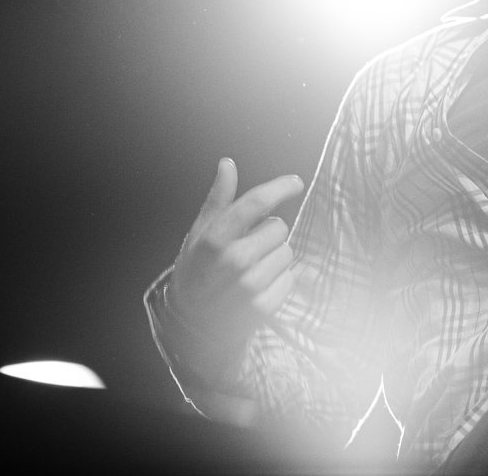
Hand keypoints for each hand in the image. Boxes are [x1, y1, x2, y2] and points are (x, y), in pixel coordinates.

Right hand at [169, 158, 305, 348]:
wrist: (192, 323)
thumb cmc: (198, 270)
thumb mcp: (200, 233)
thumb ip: (218, 198)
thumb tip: (227, 164)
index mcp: (214, 238)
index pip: (256, 203)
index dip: (280, 188)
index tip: (295, 182)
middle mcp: (232, 261)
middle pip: (279, 227)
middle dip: (269, 232)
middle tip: (250, 245)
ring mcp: (249, 286)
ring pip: (288, 253)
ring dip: (276, 256)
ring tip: (253, 266)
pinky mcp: (263, 307)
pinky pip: (291, 278)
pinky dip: (281, 279)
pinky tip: (260, 285)